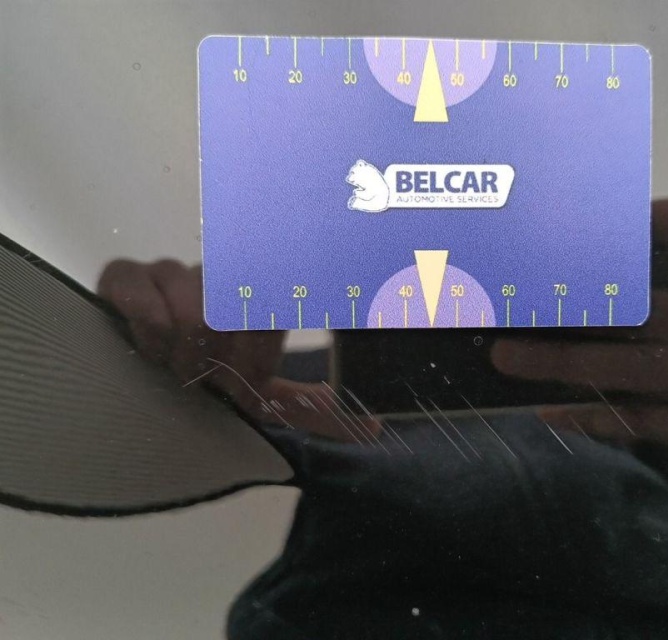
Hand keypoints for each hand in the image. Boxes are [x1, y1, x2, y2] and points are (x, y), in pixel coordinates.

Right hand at [97, 259, 379, 440]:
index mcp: (259, 295)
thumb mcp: (269, 401)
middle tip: (214, 383)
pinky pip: (132, 278)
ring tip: (181, 371)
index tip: (253, 383)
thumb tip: (375, 427)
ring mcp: (175, 271)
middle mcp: (222, 274)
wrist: (152, 384)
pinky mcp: (127, 276)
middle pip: (231, 299)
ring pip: (188, 292)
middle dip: (223, 355)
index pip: (274, 300)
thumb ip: (313, 409)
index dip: (262, 347)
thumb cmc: (216, 387)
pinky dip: (144, 318)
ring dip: (184, 346)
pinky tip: (152, 346)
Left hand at [492, 196, 667, 511]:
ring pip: (639, 366)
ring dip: (562, 362)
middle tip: (508, 306)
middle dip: (572, 308)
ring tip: (506, 357)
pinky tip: (548, 409)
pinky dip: (589, 414)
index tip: (578, 219)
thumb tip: (542, 279)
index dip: (650, 215)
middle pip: (650, 306)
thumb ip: (650, 292)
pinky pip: (643, 420)